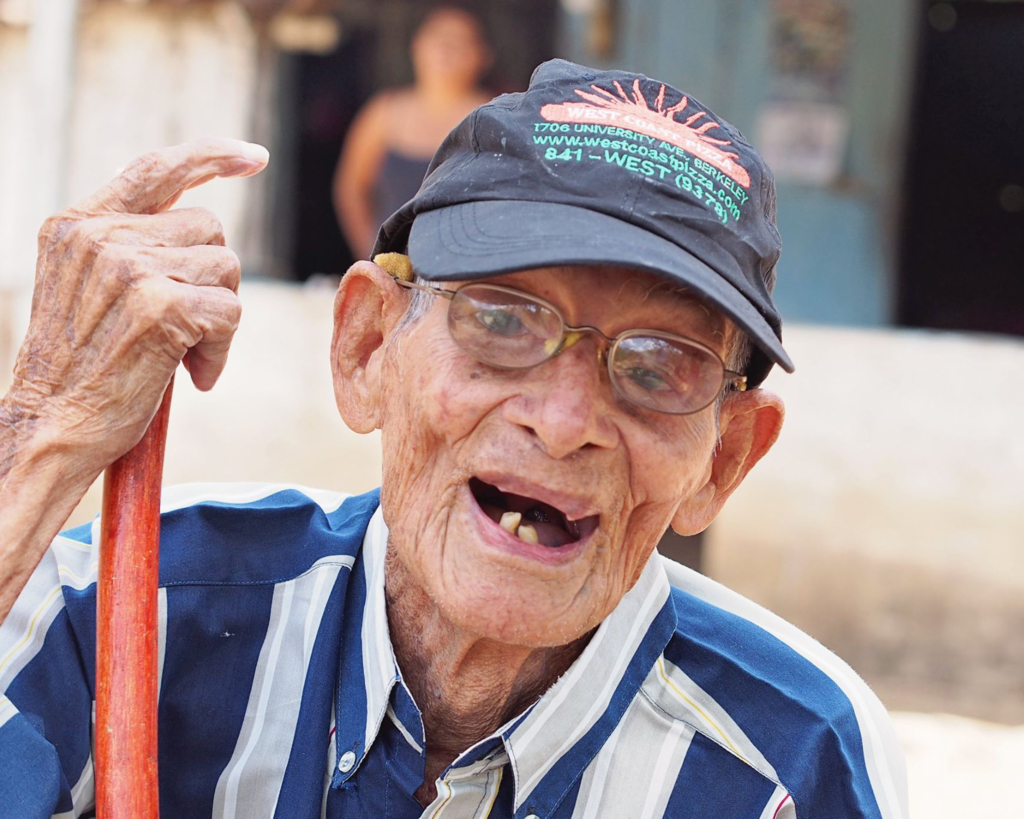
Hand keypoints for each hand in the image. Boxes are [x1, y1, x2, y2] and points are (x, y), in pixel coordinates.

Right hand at [5, 137, 268, 476]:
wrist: (52, 426)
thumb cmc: (78, 370)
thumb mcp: (86, 287)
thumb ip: (127, 246)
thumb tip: (192, 220)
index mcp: (78, 224)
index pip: (154, 170)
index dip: (211, 157)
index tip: (255, 156)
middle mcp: (101, 236)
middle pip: (208, 228)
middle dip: (213, 279)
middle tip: (186, 327)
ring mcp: (130, 267)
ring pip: (225, 268)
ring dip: (219, 317)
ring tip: (181, 354)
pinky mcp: (160, 305)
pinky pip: (230, 312)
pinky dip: (222, 350)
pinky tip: (191, 375)